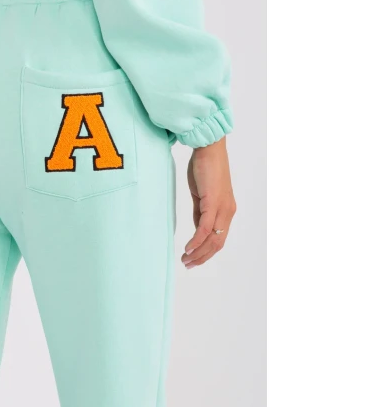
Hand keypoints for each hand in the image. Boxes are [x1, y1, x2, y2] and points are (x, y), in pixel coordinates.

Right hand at [181, 137, 235, 268]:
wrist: (209, 149)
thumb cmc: (204, 167)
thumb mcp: (201, 194)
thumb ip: (200, 212)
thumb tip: (197, 228)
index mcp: (226, 210)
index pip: (219, 238)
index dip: (207, 252)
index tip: (193, 259)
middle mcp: (228, 212)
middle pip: (218, 244)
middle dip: (202, 257)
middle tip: (188, 264)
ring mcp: (222, 208)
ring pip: (213, 239)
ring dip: (199, 253)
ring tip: (186, 259)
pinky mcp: (213, 203)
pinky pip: (205, 228)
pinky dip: (197, 241)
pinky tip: (188, 248)